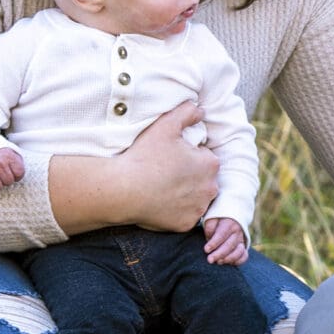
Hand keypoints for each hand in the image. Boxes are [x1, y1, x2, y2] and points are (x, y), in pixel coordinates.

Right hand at [116, 101, 220, 232]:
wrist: (123, 190)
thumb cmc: (144, 156)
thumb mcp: (166, 125)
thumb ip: (187, 112)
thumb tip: (200, 109)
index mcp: (210, 164)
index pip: (204, 156)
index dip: (187, 154)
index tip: (170, 156)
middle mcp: (211, 188)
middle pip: (203, 178)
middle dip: (190, 174)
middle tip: (165, 171)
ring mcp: (198, 208)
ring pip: (196, 197)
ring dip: (185, 192)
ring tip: (163, 186)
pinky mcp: (185, 224)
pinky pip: (184, 215)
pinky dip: (176, 210)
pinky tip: (160, 201)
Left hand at [203, 217, 248, 263]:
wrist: (231, 218)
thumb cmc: (217, 220)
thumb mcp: (211, 219)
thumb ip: (210, 227)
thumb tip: (209, 238)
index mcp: (229, 223)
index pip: (222, 234)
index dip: (214, 243)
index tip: (206, 250)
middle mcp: (237, 232)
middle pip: (229, 245)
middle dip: (219, 254)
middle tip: (210, 260)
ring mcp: (241, 240)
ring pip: (238, 251)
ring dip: (228, 258)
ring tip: (218, 262)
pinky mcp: (243, 247)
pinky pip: (244, 256)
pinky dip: (238, 261)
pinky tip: (228, 263)